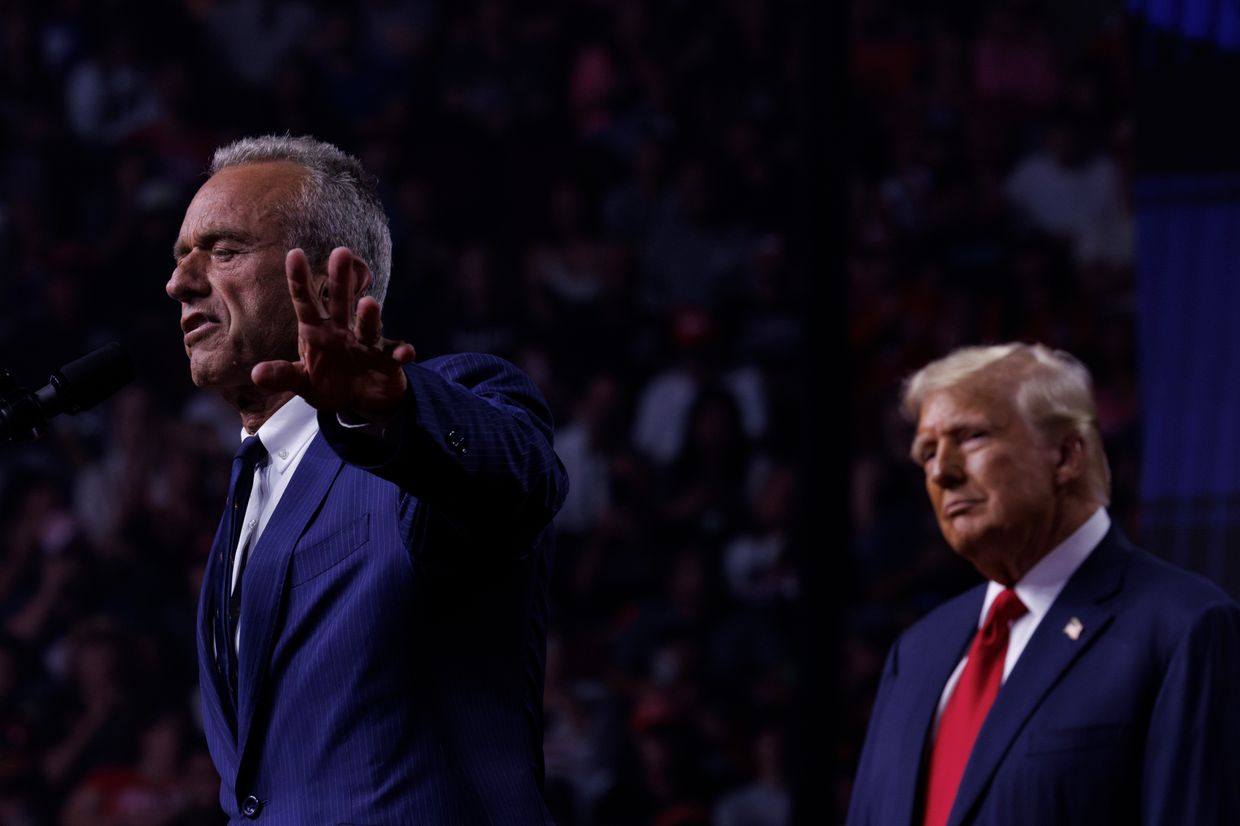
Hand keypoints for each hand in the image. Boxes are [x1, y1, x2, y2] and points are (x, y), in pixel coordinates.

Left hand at [252, 247, 415, 419]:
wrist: (361, 400)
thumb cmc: (329, 383)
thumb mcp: (303, 382)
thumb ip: (283, 376)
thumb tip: (256, 373)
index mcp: (316, 331)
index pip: (305, 302)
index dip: (299, 280)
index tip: (294, 254)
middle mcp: (342, 330)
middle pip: (340, 302)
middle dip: (340, 278)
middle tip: (340, 252)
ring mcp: (366, 344)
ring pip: (368, 326)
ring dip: (369, 316)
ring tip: (369, 303)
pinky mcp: (387, 360)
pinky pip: (394, 354)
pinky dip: (401, 352)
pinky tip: (406, 353)